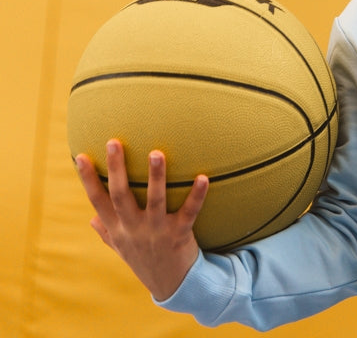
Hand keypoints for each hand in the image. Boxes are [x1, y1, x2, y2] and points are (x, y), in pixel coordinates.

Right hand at [75, 140, 208, 301]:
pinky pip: (189, 212)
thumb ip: (108, 233)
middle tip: (114, 142)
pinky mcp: (180, 234)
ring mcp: (157, 232)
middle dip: (116, 168)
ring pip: (155, 200)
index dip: (88, 180)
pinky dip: (197, 195)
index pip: (98, 201)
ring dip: (156, 176)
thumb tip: (91, 218)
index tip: (80, 156)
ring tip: (157, 153)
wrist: (172, 286)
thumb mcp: (122, 249)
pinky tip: (203, 177)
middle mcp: (134, 229)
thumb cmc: (146, 260)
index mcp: (118, 229)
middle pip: (121, 195)